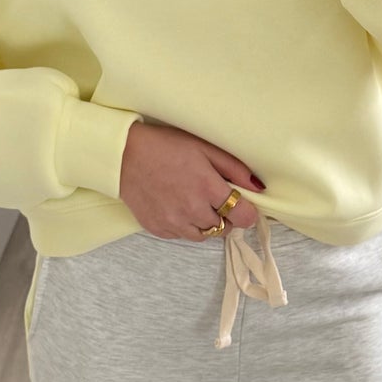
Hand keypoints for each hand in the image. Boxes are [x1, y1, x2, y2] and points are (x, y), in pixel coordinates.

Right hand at [119, 122, 265, 241]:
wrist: (123, 156)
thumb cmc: (165, 146)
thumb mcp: (204, 148)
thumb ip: (234, 168)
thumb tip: (258, 187)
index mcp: (207, 188)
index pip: (243, 216)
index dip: (247, 211)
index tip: (242, 204)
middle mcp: (192, 210)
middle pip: (225, 228)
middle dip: (226, 215)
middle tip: (214, 198)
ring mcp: (174, 223)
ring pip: (204, 235)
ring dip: (206, 223)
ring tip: (195, 202)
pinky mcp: (159, 229)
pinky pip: (182, 235)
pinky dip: (185, 225)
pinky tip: (177, 206)